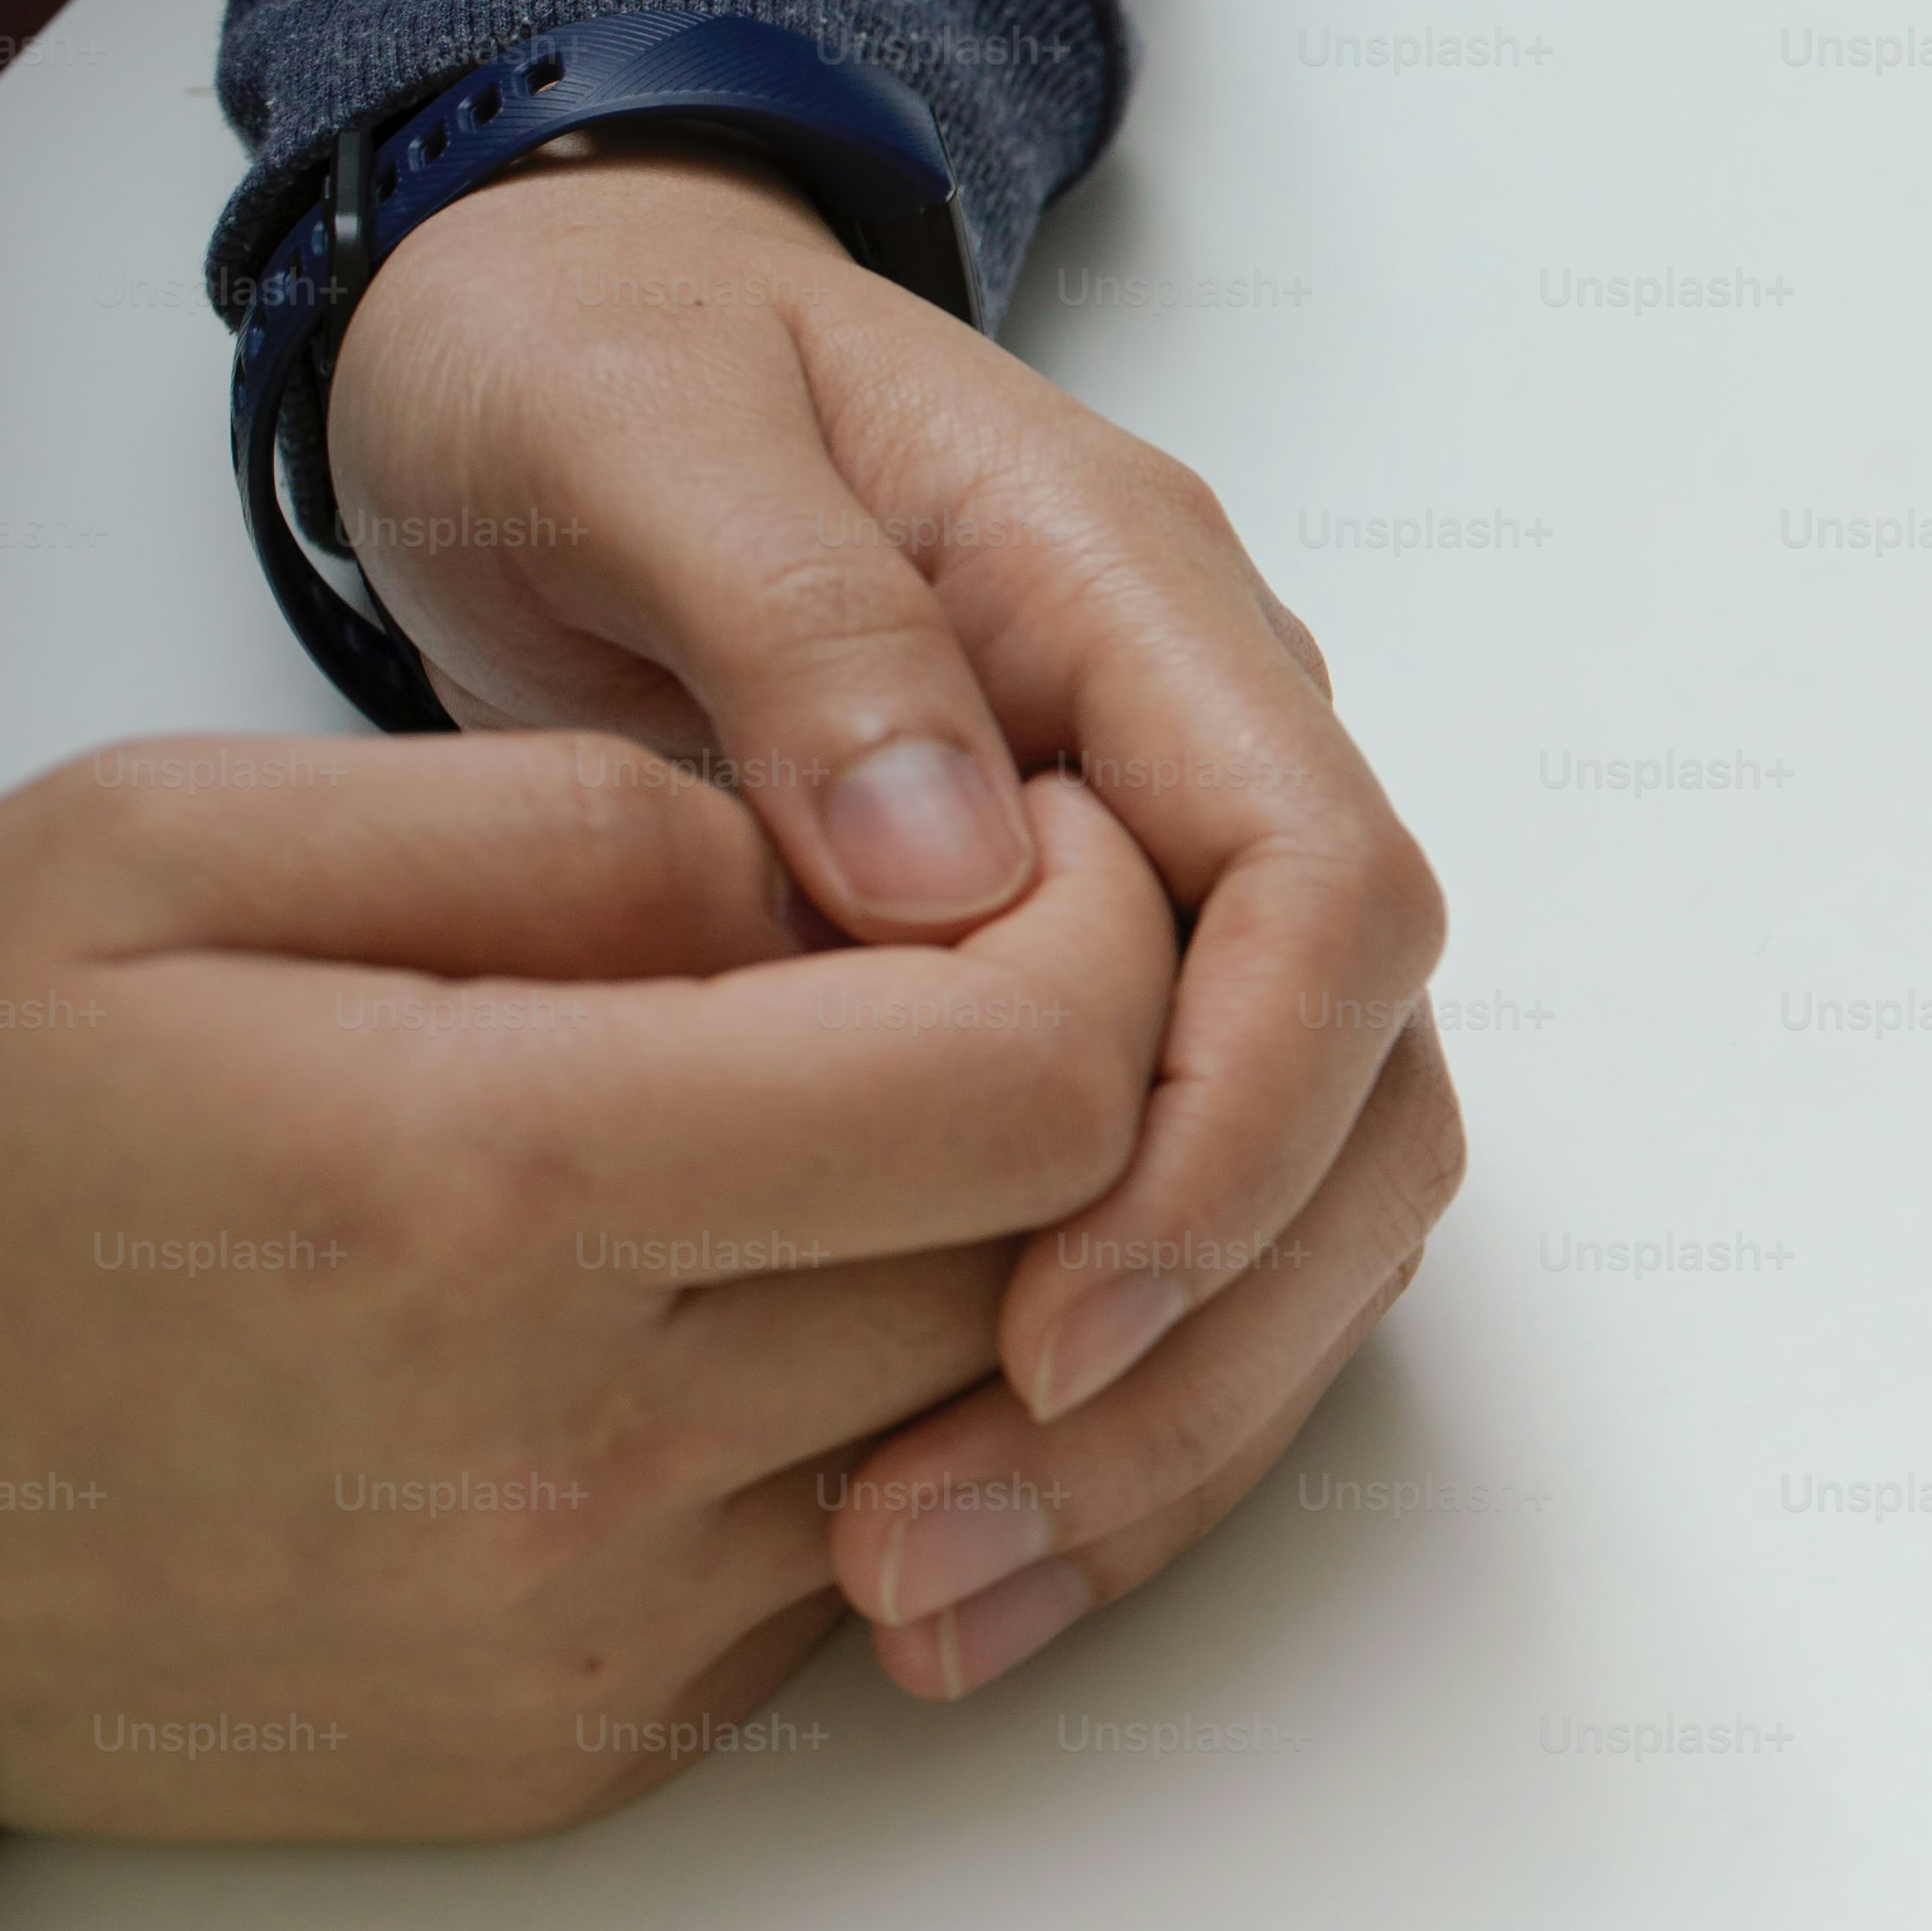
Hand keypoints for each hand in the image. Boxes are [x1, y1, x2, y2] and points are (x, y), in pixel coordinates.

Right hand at [0, 738, 1168, 1836]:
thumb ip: (567, 823)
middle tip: (942, 972)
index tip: (1040, 855)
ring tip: (816, 1136)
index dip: (1103, 938)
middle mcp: (570, 1449)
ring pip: (990, 1417)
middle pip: (1056, 1250)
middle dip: (1061, 1077)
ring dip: (967, 1260)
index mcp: (490, 1187)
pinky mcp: (580, 1741)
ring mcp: (587, 1629)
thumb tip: (857, 868)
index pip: (1040, 1083)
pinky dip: (858, 1426)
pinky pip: (860, 1559)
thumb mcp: (173, 855)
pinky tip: (716, 1313)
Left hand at [324, 140, 1463, 1689]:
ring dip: (1173, 1414)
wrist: (566, 348)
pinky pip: (1179, 1229)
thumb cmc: (595, 364)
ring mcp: (1164, 885)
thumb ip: (799, 617)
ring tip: (938, 1581)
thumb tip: (950, 862)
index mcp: (1136, 605)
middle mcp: (1202, 758)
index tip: (1059, 1308)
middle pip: (1365, 1088)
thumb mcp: (635, 429)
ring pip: (1310, 1196)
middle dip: (1217, 1337)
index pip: (1323, 887)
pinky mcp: (1084, 1005)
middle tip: (970, 1513)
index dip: (1236, 1119)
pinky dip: (1100, 1405)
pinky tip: (948, 1533)